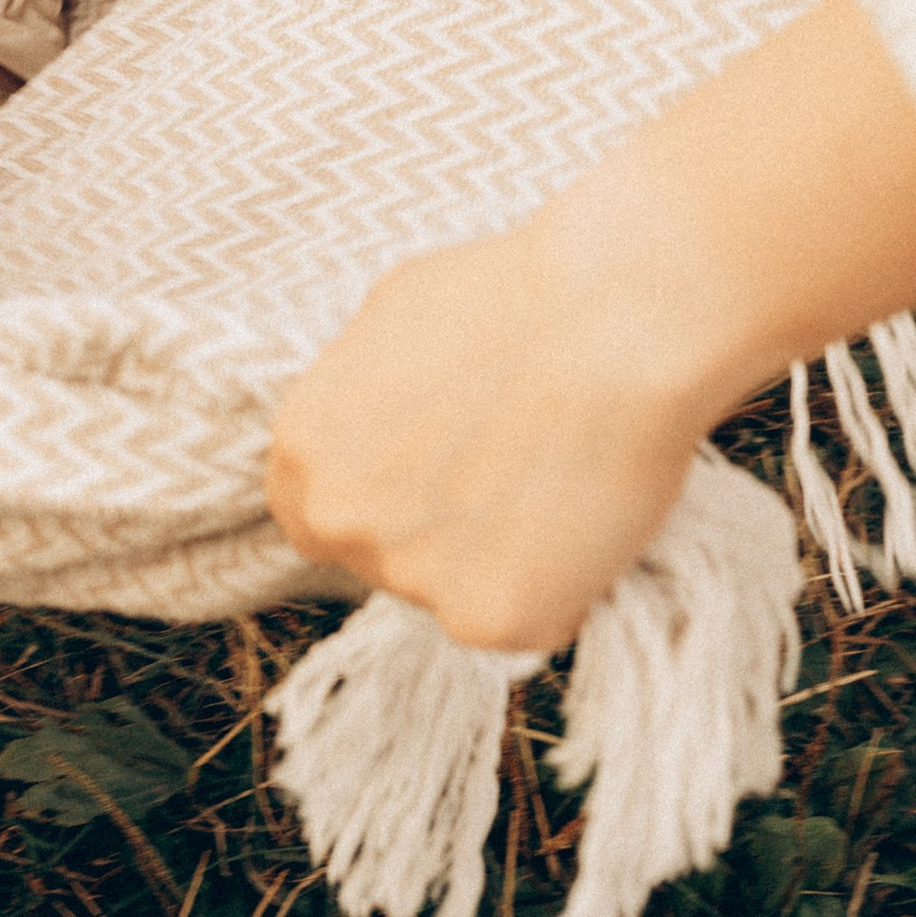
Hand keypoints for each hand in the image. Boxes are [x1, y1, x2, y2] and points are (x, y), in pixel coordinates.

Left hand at [265, 215, 703, 654]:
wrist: (611, 321)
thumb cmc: (513, 297)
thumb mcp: (392, 321)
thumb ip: (365, 396)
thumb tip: (381, 428)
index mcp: (304, 449)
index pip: (309, 513)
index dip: (374, 500)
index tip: (424, 483)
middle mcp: (341, 521)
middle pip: (379, 560)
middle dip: (429, 534)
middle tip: (500, 480)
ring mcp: (411, 578)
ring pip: (455, 591)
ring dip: (497, 559)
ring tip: (554, 479)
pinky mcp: (490, 619)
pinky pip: (529, 618)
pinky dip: (562, 587)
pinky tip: (587, 514)